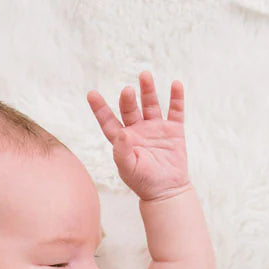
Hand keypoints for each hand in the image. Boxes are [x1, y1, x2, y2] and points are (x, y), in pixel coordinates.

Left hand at [87, 71, 190, 202]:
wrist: (167, 191)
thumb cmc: (144, 183)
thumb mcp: (128, 170)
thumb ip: (122, 152)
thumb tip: (122, 133)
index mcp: (123, 140)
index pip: (108, 121)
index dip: (100, 108)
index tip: (91, 94)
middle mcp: (138, 130)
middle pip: (130, 109)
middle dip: (128, 99)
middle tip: (127, 91)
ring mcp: (156, 128)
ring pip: (151, 104)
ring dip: (148, 90)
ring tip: (144, 75)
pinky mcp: (174, 130)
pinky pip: (175, 110)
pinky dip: (176, 97)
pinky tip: (176, 84)